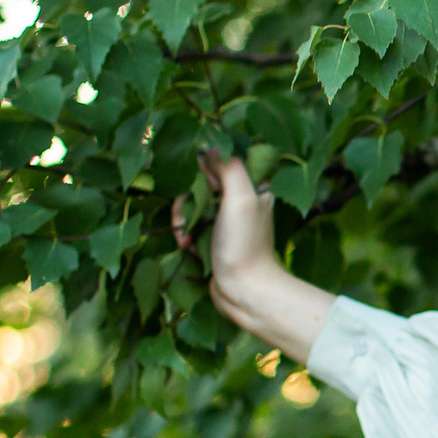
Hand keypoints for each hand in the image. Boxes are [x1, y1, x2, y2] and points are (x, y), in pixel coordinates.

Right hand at [171, 147, 334, 363]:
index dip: (204, 170)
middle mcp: (242, 202)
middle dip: (188, 199)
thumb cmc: (244, 243)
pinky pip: (193, 226)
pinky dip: (186, 234)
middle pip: (202, 184)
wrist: (245, 290)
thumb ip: (229, 169)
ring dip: (184, 219)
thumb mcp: (240, 198)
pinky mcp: (215, 240)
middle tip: (185, 217)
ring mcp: (227, 223)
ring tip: (184, 238)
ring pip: (194, 206)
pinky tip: (186, 247)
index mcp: (253, 188)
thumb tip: (211, 147)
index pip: (222, 163)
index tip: (197, 183)